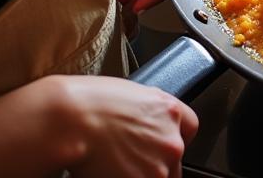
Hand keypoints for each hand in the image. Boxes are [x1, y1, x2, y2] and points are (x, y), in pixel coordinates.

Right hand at [48, 74, 197, 177]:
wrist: (72, 120)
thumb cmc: (90, 102)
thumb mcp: (130, 94)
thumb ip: (149, 112)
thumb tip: (146, 125)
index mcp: (170, 110)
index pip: (190, 129)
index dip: (175, 136)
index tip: (162, 144)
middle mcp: (171, 140)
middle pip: (174, 160)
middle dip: (155, 161)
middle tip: (130, 159)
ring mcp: (159, 167)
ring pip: (161, 177)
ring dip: (143, 175)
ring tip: (116, 167)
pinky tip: (111, 173)